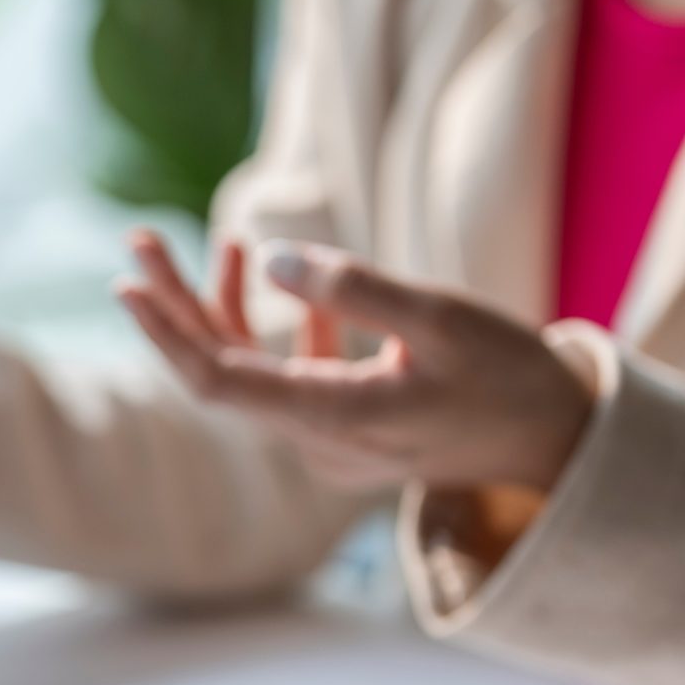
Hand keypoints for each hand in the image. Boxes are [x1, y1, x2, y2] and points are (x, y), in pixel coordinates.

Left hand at [117, 232, 597, 493]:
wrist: (555, 438)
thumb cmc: (506, 373)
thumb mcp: (439, 318)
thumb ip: (354, 288)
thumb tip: (269, 258)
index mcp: (337, 419)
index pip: (222, 384)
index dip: (170, 335)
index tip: (129, 288)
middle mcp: (318, 441)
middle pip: (220, 374)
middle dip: (174, 307)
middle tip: (137, 244)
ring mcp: (327, 441)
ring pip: (246, 373)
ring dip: (212, 310)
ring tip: (179, 243)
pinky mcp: (340, 429)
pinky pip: (282, 376)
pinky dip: (267, 325)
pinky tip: (253, 269)